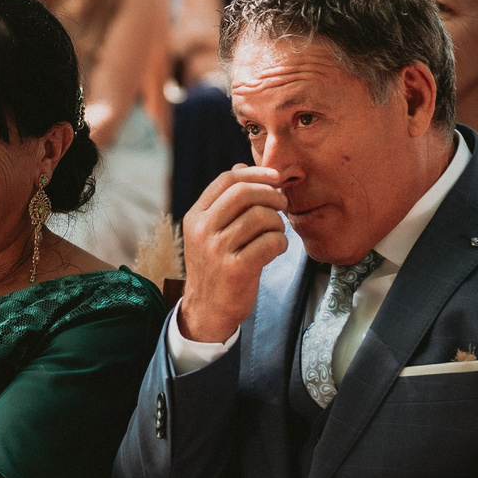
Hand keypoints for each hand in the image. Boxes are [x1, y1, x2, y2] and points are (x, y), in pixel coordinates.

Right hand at [177, 166, 289, 344]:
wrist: (207, 310)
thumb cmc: (216, 266)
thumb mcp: (209, 232)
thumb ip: (224, 202)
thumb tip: (242, 167)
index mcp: (195, 216)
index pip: (227, 180)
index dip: (256, 174)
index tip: (276, 178)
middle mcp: (202, 230)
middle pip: (245, 193)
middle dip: (272, 194)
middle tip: (282, 205)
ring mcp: (217, 250)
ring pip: (262, 217)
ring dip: (278, 223)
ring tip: (276, 234)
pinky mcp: (236, 269)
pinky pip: (271, 242)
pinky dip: (281, 243)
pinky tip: (276, 249)